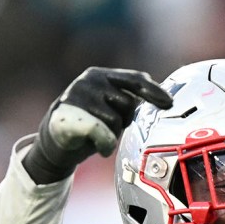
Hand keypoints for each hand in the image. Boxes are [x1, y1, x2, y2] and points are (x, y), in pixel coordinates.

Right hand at [22, 67, 172, 184]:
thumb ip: (130, 98)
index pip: (135, 80)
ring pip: (116, 121)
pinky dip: (106, 144)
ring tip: (98, 134)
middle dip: (126, 119)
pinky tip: (102, 149)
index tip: (170, 103)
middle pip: (130, 104)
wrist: (55, 140)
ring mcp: (78, 97)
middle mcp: (89, 81)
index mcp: (101, 74)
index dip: (155, 92)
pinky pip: (102, 132)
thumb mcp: (109, 104)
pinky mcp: (69, 117)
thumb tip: (165, 100)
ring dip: (113, 133)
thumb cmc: (90, 122)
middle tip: (109, 125)